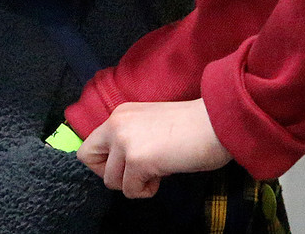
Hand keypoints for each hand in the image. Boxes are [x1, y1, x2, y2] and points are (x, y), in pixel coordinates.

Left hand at [77, 99, 230, 198]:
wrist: (215, 123)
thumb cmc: (192, 127)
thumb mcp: (151, 125)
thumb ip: (131, 138)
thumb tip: (121, 164)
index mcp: (120, 114)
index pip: (89, 144)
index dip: (104, 162)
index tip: (127, 165)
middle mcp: (117, 124)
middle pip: (89, 160)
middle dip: (113, 174)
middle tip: (138, 172)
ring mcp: (125, 141)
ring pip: (111, 180)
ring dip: (134, 183)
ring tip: (158, 170)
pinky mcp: (137, 160)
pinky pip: (131, 190)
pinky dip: (147, 190)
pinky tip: (164, 174)